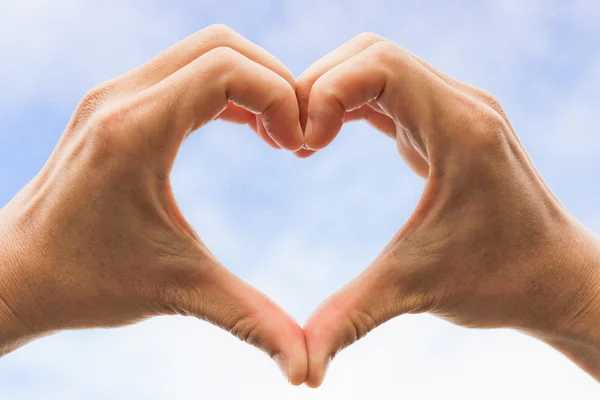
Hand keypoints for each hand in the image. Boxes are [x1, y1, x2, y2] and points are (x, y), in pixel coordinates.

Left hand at [0, 24, 307, 383]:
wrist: (16, 275)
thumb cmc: (89, 283)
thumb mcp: (179, 292)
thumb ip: (252, 322)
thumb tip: (307, 374)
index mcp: (136, 130)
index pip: (227, 69)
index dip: (281, 97)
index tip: (299, 146)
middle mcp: (121, 97)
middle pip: (222, 45)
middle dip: (275, 82)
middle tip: (295, 136)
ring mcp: (115, 94)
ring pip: (203, 50)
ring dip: (251, 82)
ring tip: (276, 134)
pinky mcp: (116, 103)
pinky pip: (184, 71)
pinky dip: (226, 89)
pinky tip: (246, 127)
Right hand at [297, 33, 599, 386]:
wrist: (557, 277)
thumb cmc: (501, 281)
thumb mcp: (417, 291)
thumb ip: (352, 318)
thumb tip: (301, 372)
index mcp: (460, 128)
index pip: (380, 64)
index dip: (325, 91)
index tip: (301, 144)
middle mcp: (461, 104)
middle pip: (372, 52)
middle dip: (318, 86)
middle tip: (290, 139)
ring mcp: (456, 108)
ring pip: (378, 64)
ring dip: (332, 92)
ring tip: (303, 141)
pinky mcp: (447, 122)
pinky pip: (389, 90)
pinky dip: (350, 104)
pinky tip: (326, 140)